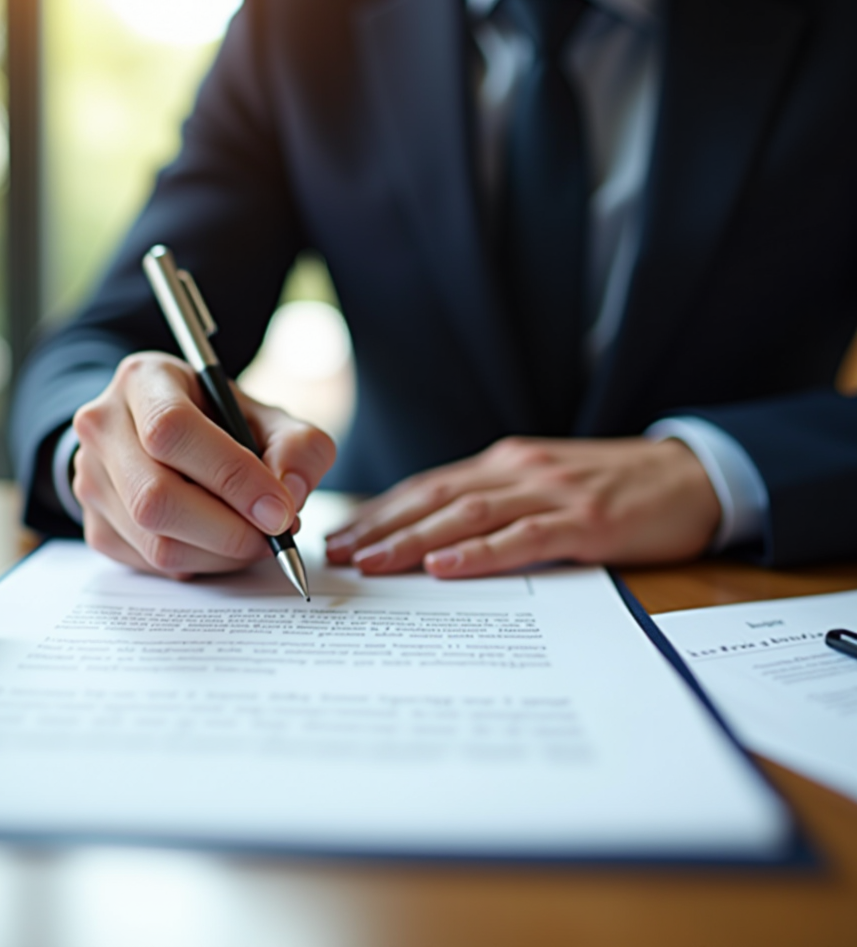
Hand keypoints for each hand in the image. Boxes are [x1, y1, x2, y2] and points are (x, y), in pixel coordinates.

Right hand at [71, 351, 335, 578]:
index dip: (231, 476)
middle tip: (276, 535)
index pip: (171, 430)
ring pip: (155, 542)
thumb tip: (291, 495)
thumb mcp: (267, 415)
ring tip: (255, 538)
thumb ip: (297, 446)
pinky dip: (200, 565)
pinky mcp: (94, 525)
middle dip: (230, 530)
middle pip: (155, 497)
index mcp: (144, 381)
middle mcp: (102, 427)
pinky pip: (150, 565)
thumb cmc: (220, 422)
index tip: (280, 510)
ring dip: (221, 555)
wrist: (163, 432)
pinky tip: (221, 543)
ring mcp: (90, 479)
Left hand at [324, 436, 720, 577]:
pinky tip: (445, 567)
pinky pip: (524, 537)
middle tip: (338, 554)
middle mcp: (519, 470)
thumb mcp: (545, 482)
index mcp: (506, 463)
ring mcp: (552, 493)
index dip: (382, 510)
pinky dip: (481, 553)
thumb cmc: (612, 485)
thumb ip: (498, 500)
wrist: (691, 475)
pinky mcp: (586, 521)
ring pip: (468, 514)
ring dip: (414, 540)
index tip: (343, 535)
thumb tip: (439, 535)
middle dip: (382, 527)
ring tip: (372, 562)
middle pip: (435, 498)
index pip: (429, 486)